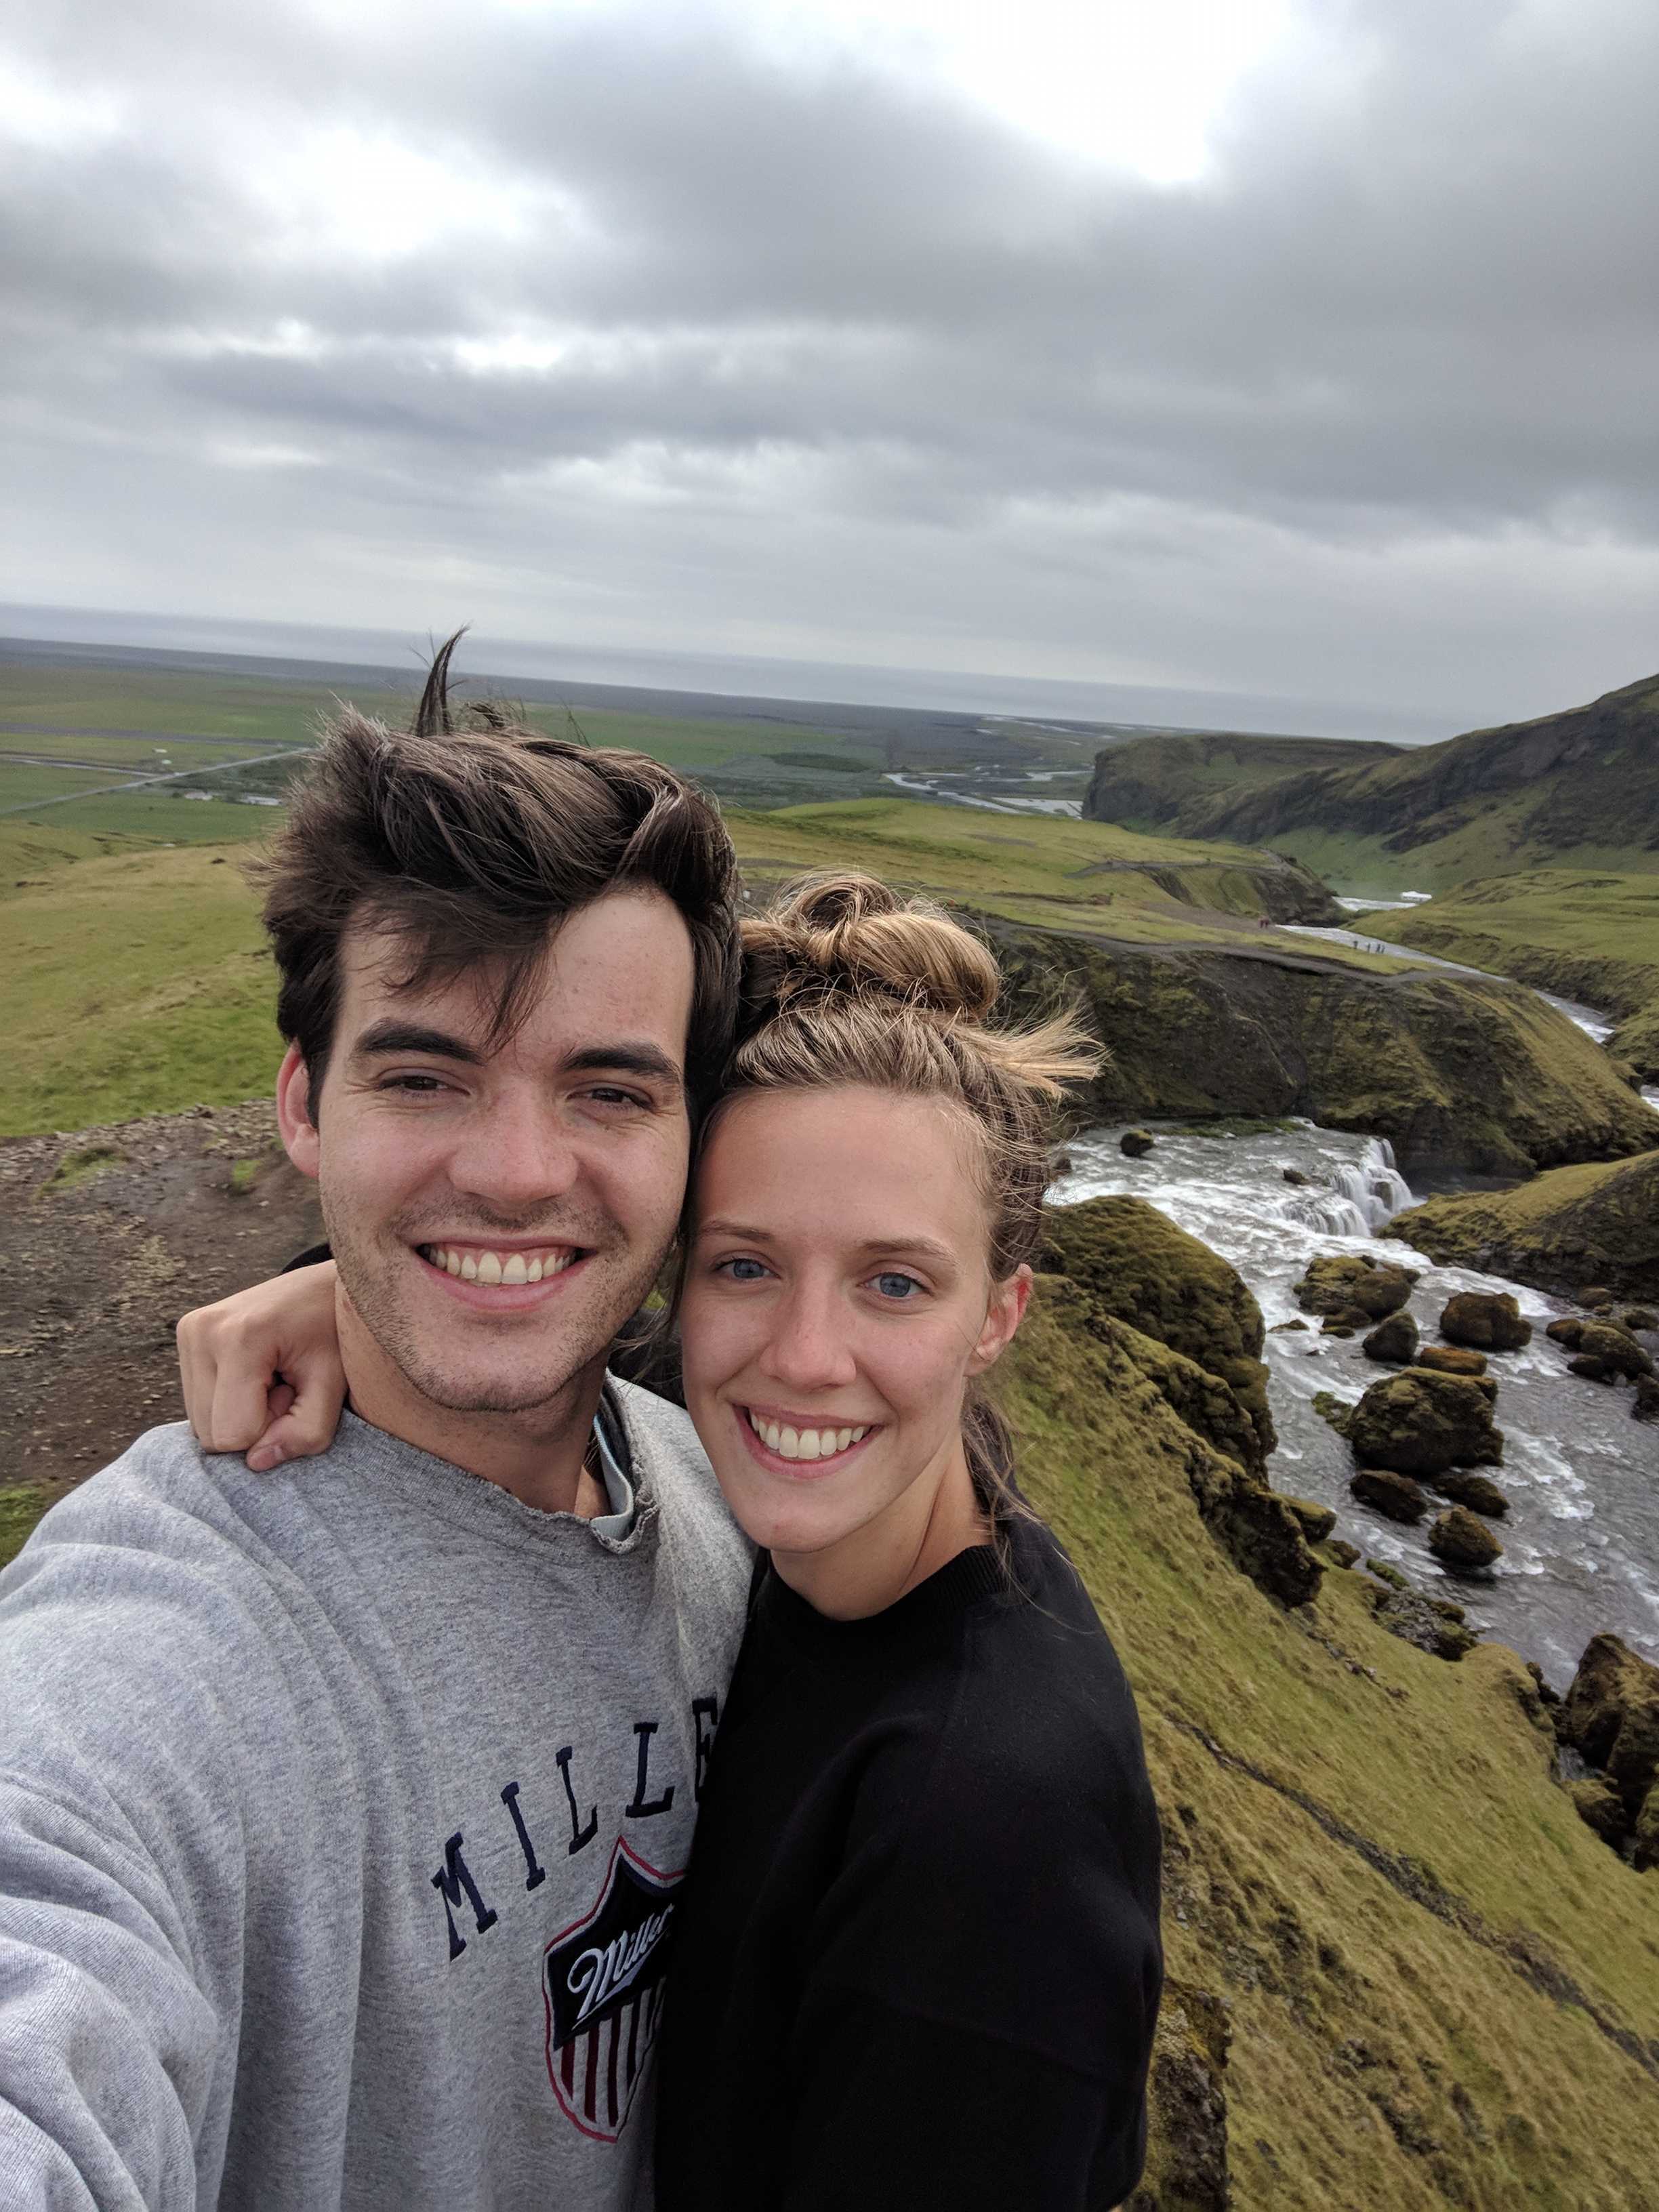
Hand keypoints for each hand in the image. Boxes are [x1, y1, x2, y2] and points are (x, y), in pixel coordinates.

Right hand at [176, 1262, 345, 1470]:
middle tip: (287, 1385)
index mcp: (240, 1337)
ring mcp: (189, 1330)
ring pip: (200, 1423)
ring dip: (241, 1414)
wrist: (324, 1286)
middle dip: (254, 1424)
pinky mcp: (186, 1334)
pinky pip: (198, 1403)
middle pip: (211, 1434)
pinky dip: (228, 1401)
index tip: (296, 1394)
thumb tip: (257, 1463)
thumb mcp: (334, 1384)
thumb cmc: (335, 1333)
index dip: (271, 1430)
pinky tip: (256, 1372)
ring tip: (273, 1377)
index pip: (233, 1434)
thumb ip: (307, 1431)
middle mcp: (201, 1331)